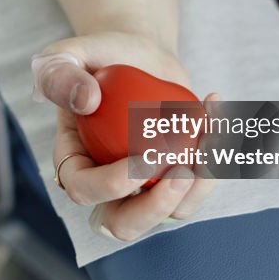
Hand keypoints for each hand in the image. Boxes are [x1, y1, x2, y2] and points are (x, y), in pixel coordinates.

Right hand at [32, 31, 216, 241]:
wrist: (140, 54)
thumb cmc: (100, 55)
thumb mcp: (69, 54)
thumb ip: (60, 73)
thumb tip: (87, 101)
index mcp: (73, 163)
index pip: (83, 190)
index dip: (112, 185)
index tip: (145, 156)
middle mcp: (105, 186)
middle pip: (123, 225)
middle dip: (156, 206)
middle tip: (182, 170)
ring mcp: (143, 188)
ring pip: (170, 211)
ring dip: (200, 181)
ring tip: (211, 131)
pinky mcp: (175, 179)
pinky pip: (198, 187)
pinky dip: (218, 157)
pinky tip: (217, 113)